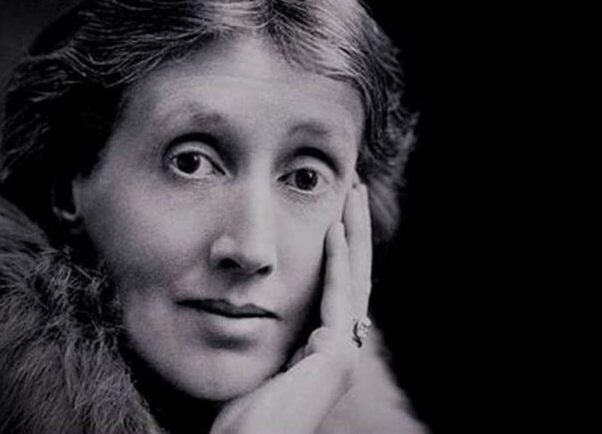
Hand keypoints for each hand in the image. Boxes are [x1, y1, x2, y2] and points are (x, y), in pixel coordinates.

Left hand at [209, 183, 372, 433]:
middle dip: (356, 232)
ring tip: (352, 195)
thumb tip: (253, 309)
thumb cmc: (246, 419)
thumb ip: (272, 338)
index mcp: (325, 350)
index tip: (334, 215)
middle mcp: (342, 350)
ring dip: (354, 234)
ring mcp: (343, 355)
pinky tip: (334, 231)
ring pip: (355, 280)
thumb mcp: (261, 365)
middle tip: (354, 191)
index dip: (340, 249)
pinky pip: (338, 297)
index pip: (339, 288)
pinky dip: (338, 262)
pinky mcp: (336, 358)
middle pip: (355, 276)